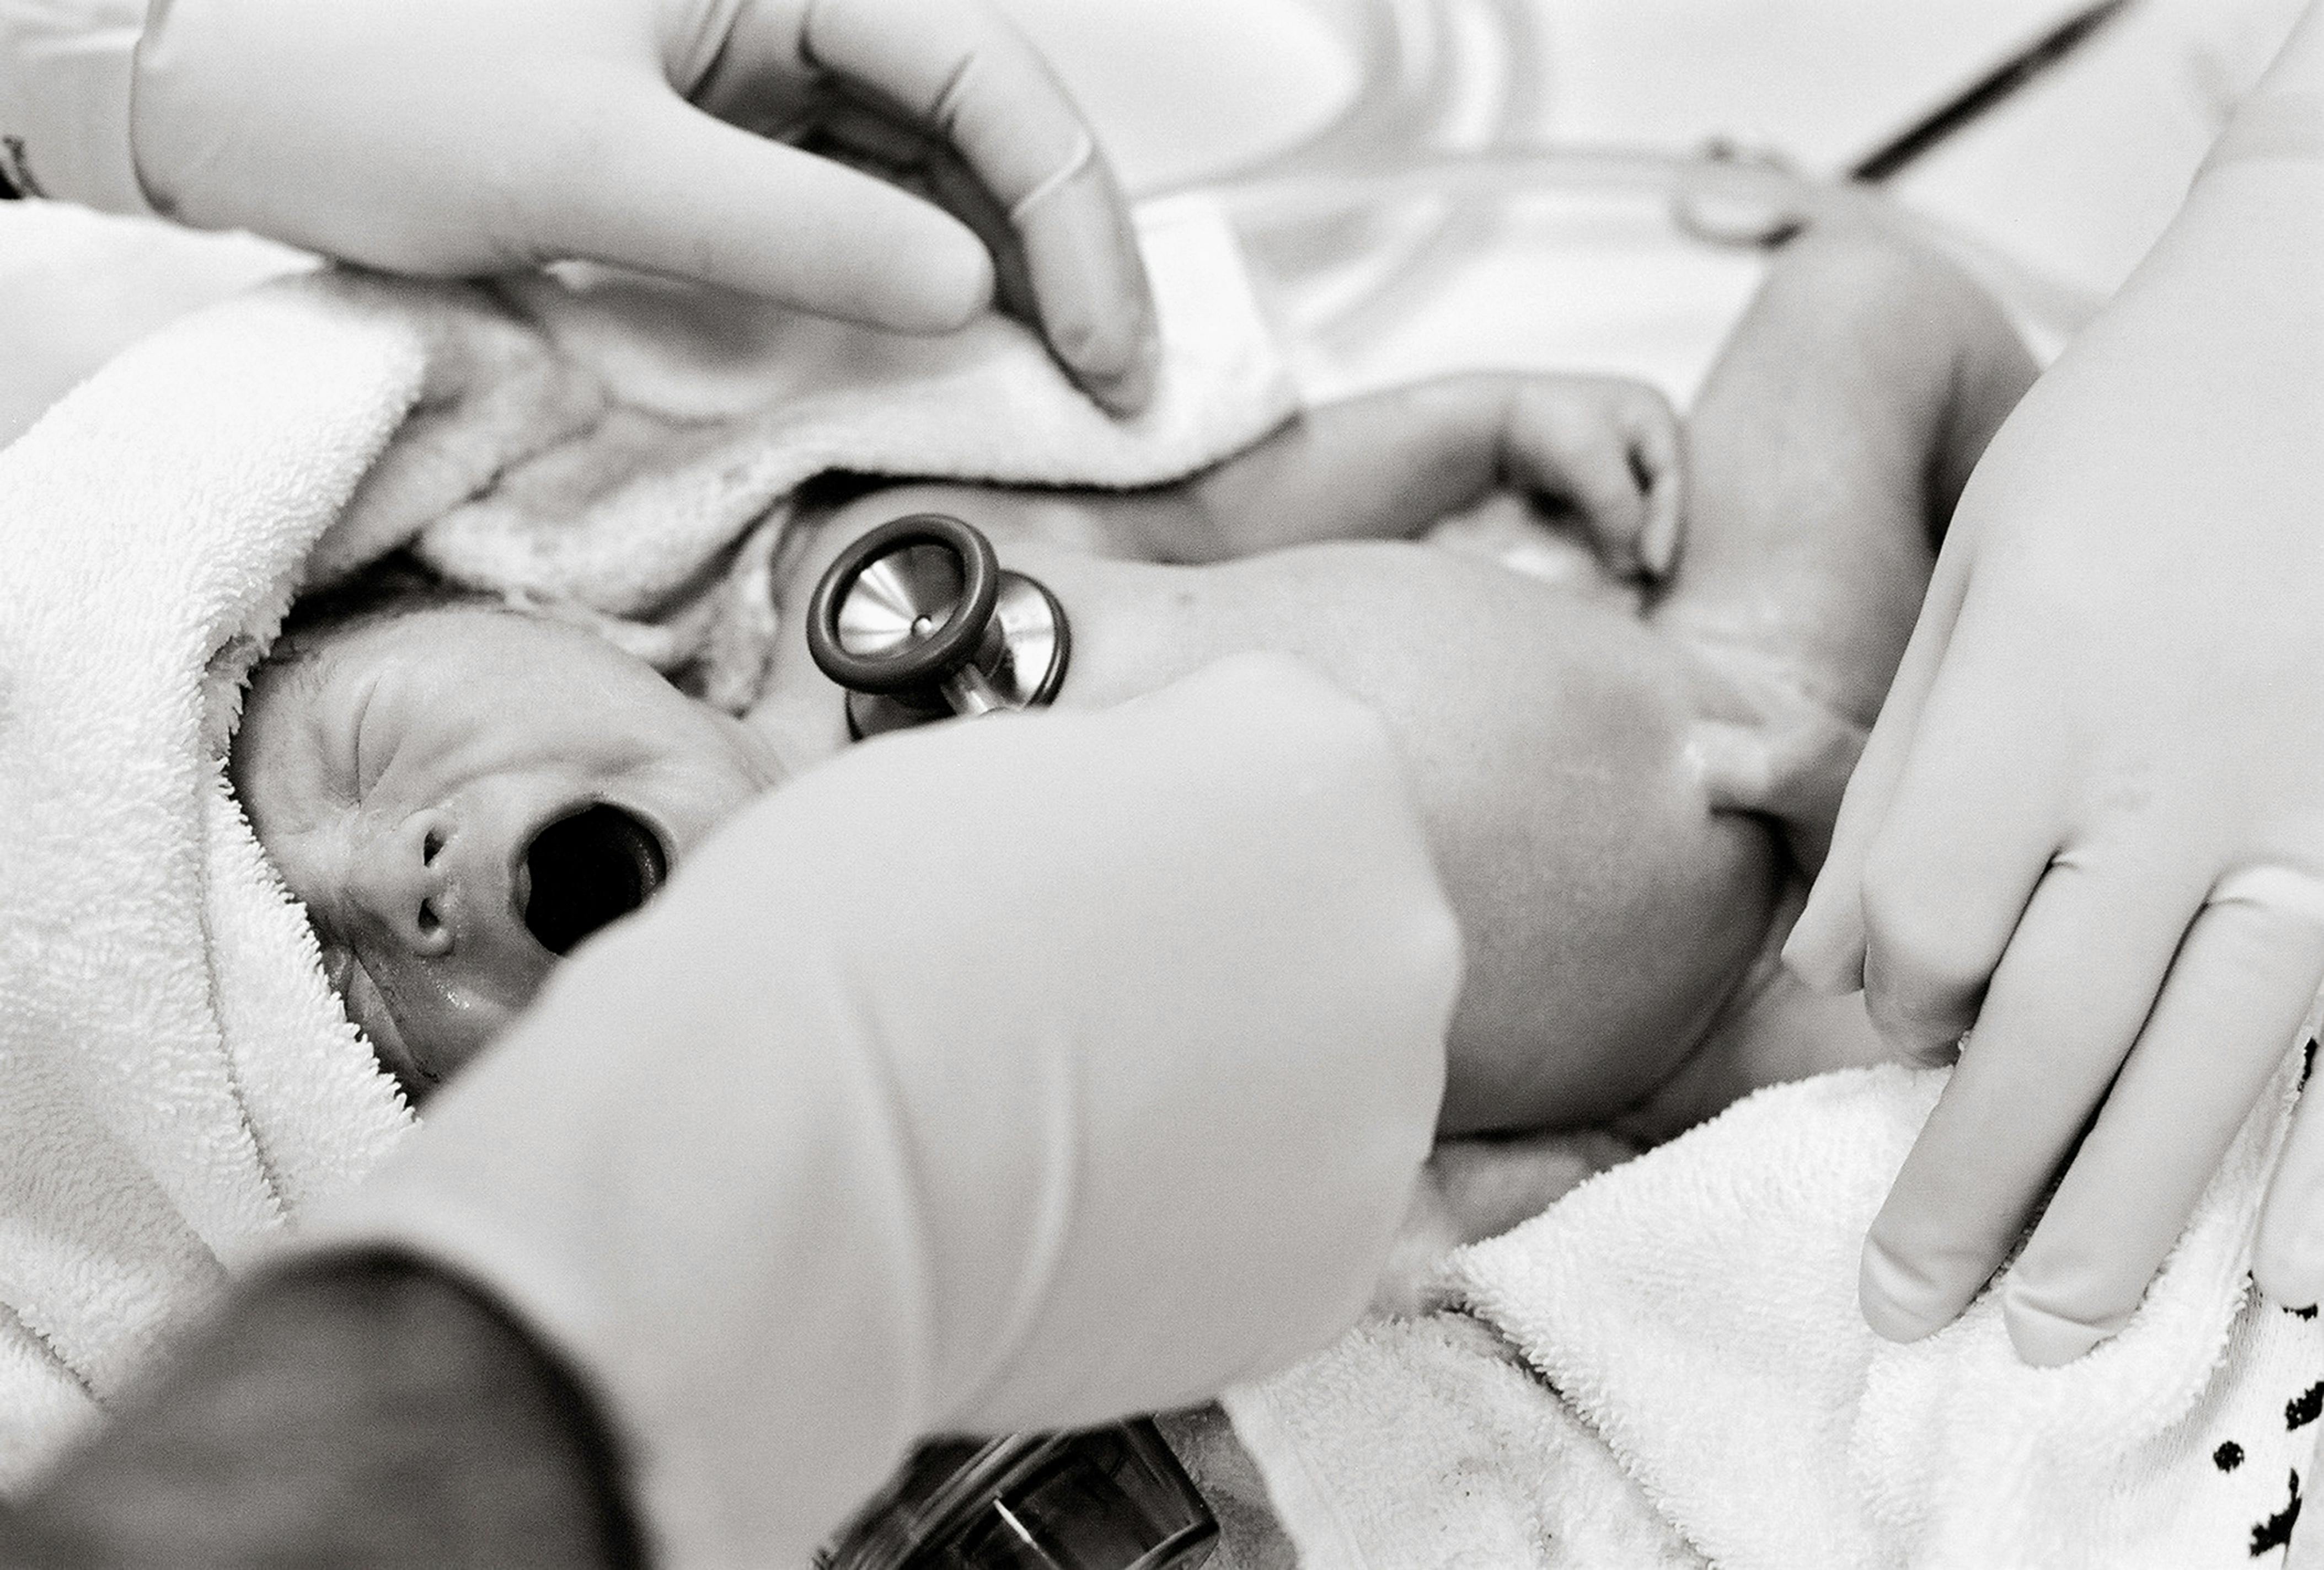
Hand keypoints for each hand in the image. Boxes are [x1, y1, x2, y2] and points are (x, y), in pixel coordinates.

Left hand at [130, 0, 1156, 411]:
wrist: (195, 70)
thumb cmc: (357, 73)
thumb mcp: (594, 168)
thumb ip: (794, 229)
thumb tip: (966, 295)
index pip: (989, 75)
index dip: (1073, 225)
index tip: (1108, 359)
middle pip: (980, 115)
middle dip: (1059, 255)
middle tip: (1111, 389)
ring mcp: (741, 55)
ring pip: (922, 158)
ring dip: (995, 269)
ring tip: (1051, 383)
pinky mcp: (701, 121)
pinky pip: (840, 192)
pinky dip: (901, 270)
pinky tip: (940, 343)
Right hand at [304, 654, 1459, 1561]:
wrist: (794, 1159)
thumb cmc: (860, 927)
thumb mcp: (1019, 755)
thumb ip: (1147, 781)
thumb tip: (1163, 852)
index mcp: (1325, 758)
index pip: (1273, 750)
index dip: (1162, 804)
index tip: (1082, 858)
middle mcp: (1401, 927)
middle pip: (1328, 918)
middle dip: (1224, 947)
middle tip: (1077, 994)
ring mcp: (1387, 1106)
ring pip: (1322, 1073)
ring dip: (1228, 1084)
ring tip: (1068, 1114)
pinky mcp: (1339, 1260)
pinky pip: (1292, 1210)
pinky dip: (1212, 1209)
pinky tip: (1091, 1204)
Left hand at [1499, 374, 1686, 580]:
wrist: (1484, 424)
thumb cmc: (1543, 428)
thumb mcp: (1591, 463)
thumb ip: (1621, 512)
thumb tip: (1634, 566)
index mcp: (1651, 413)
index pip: (1671, 479)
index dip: (1666, 526)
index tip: (1652, 568)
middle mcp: (1637, 433)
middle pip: (1657, 497)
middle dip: (1650, 537)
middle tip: (1645, 580)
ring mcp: (1611, 457)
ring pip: (1634, 510)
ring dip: (1629, 542)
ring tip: (1626, 580)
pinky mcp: (1585, 480)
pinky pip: (1607, 515)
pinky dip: (1608, 538)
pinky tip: (1604, 563)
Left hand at [1783, 144, 2323, 1362]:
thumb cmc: (2143, 433)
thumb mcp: (1981, 568)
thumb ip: (1909, 770)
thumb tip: (1835, 966)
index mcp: (2037, 706)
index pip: (1924, 930)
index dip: (1893, 1000)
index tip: (1894, 1022)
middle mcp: (2179, 782)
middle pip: (2047, 1038)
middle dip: (1969, 1189)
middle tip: (1909, 1310)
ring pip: (2214, 1068)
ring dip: (2130, 1220)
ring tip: (2058, 1336)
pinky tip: (2292, 1273)